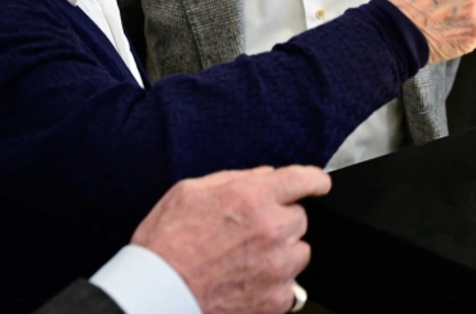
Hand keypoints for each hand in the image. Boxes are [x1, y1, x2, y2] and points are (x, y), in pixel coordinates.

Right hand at [131, 166, 330, 313]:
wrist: (156, 294)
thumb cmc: (165, 245)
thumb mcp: (190, 192)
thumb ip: (233, 179)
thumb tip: (264, 176)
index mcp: (253, 198)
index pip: (303, 179)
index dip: (314, 180)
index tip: (319, 183)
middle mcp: (272, 230)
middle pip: (299, 218)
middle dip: (279, 220)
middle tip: (248, 232)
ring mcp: (277, 267)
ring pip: (299, 251)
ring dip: (281, 251)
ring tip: (246, 259)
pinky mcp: (276, 299)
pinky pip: (291, 285)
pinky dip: (274, 282)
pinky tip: (246, 280)